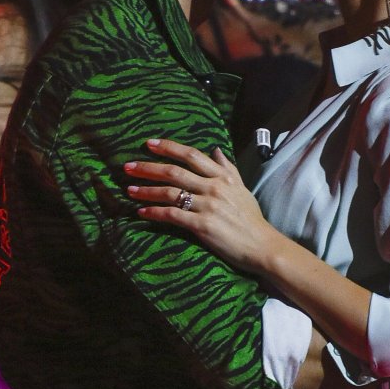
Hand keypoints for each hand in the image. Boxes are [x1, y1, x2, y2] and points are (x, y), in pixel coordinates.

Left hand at [124, 138, 275, 273]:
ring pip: (170, 192)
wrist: (261, 245)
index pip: (191, 155)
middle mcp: (214, 187)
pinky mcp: (202, 225)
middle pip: (174, 171)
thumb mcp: (242, 189)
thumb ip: (228, 168)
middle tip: (128, 166)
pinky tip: (141, 212)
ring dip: (146, 190)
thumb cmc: (251, 219)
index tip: (149, 143)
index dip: (168, 147)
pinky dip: (154, 213)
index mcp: (223, 176)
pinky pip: (172, 215)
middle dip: (148, 167)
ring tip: (129, 189)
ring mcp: (208, 206)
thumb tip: (216, 150)